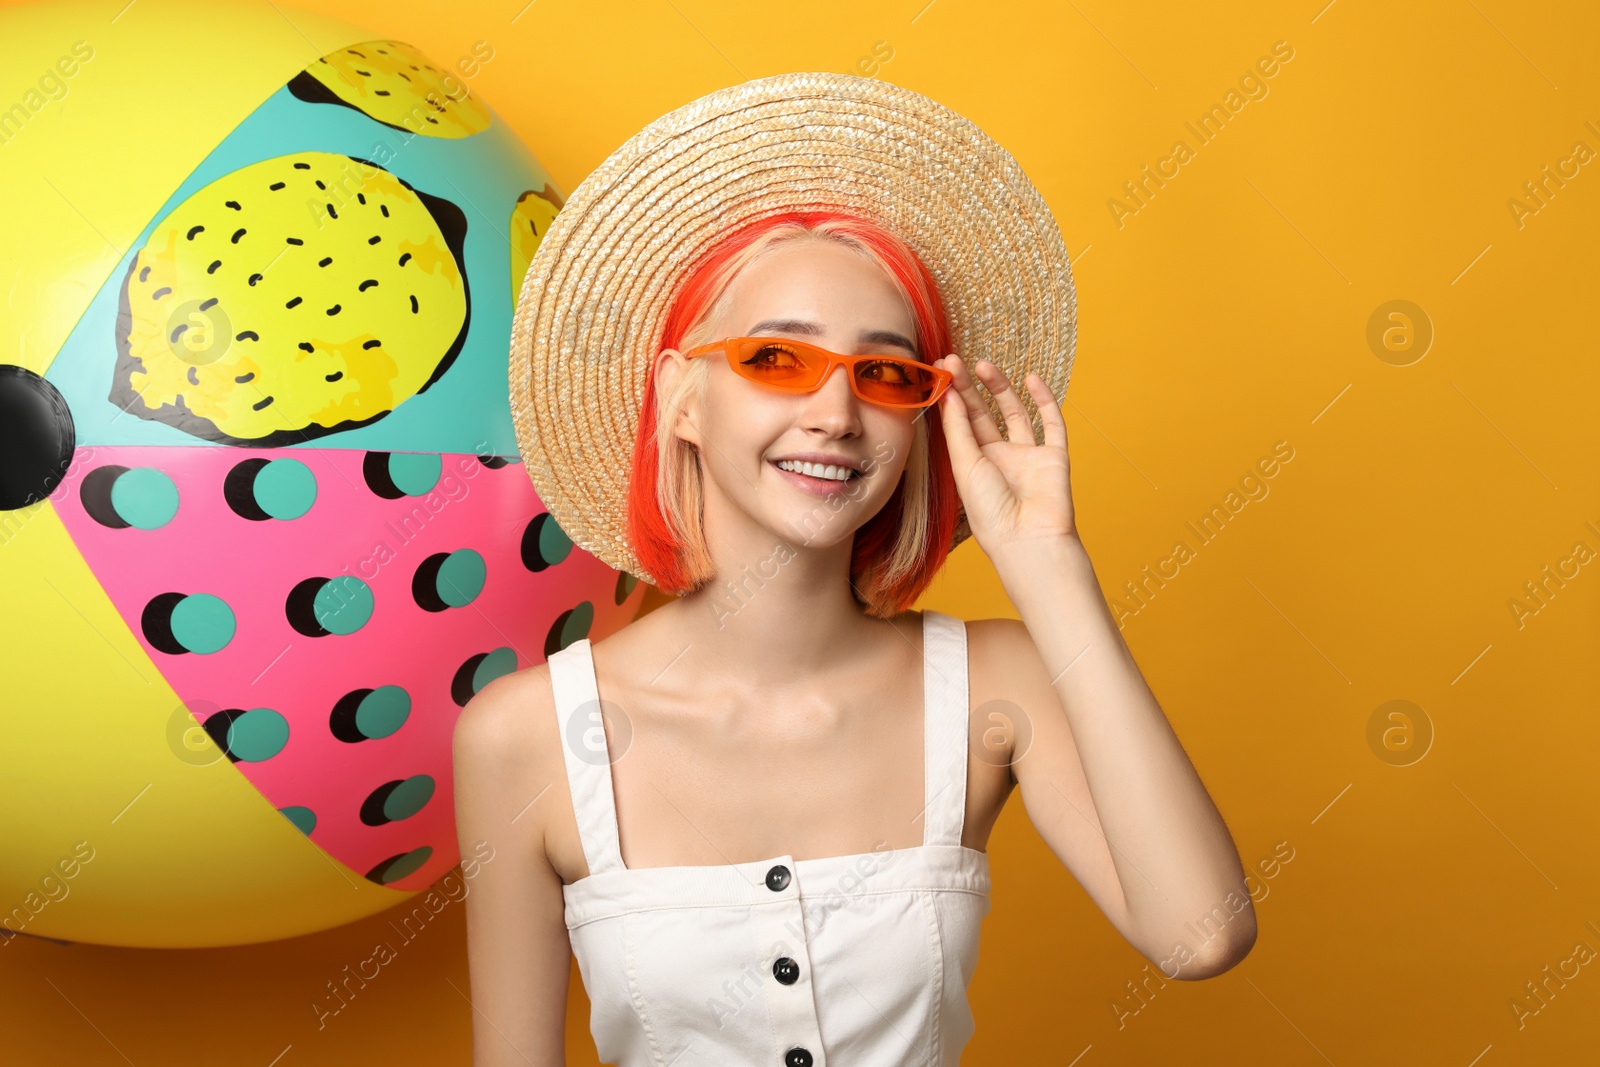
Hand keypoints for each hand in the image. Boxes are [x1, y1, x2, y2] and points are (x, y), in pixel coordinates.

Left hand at [934, 354, 1076, 550]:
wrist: (1029, 539)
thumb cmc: (991, 512)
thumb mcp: (966, 465)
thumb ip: (958, 428)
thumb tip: (950, 392)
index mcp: (973, 465)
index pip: (959, 424)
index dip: (951, 397)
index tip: (940, 369)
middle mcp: (999, 458)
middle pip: (982, 414)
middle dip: (969, 387)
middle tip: (954, 360)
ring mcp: (1028, 456)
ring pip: (1015, 414)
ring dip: (1000, 388)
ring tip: (984, 364)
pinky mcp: (1054, 457)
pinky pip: (1052, 424)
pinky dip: (1045, 401)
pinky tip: (1032, 378)